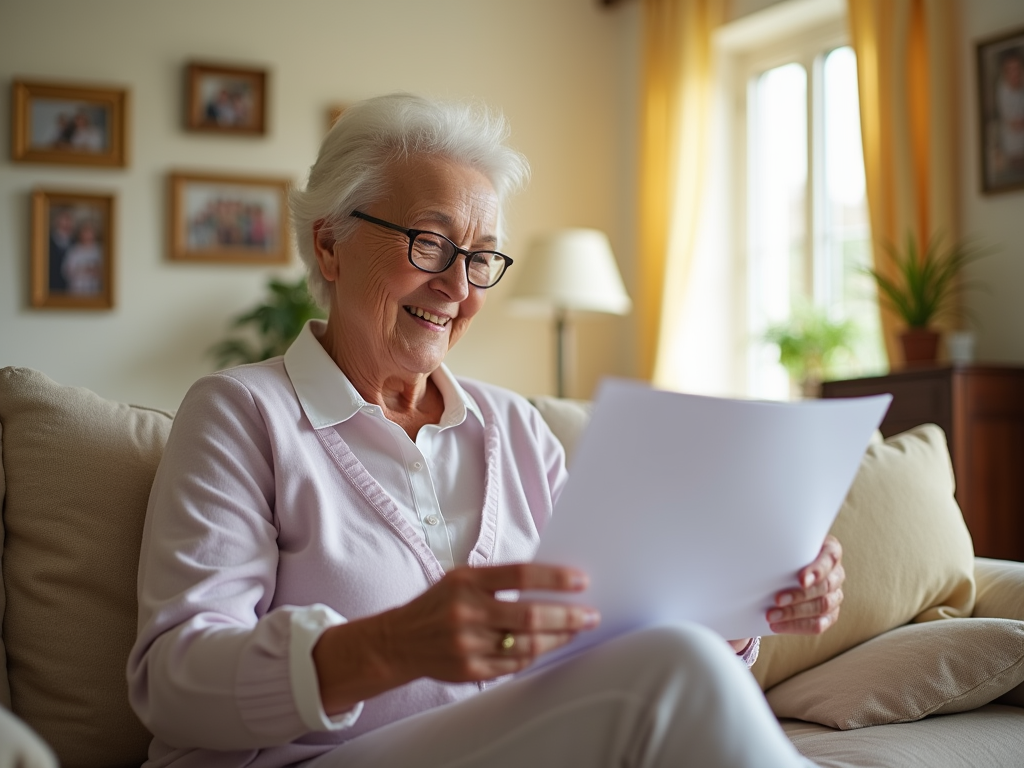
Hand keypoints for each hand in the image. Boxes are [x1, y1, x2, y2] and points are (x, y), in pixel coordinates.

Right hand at [380, 563, 599, 680]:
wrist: (399, 640)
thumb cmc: (439, 604)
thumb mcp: (462, 578)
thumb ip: (499, 580)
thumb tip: (550, 585)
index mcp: (467, 581)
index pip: (520, 575)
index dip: (555, 578)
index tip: (581, 581)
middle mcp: (467, 611)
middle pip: (530, 615)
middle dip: (568, 616)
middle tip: (591, 615)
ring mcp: (468, 644)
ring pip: (527, 645)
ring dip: (558, 638)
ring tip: (576, 631)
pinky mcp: (470, 670)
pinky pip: (514, 665)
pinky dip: (536, 655)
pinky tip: (548, 646)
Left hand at [767, 534, 844, 634]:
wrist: (780, 573)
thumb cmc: (782, 554)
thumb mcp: (782, 547)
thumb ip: (779, 547)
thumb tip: (758, 548)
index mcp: (829, 551)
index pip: (830, 557)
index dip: (817, 570)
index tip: (800, 580)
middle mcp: (835, 573)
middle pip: (826, 586)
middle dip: (799, 594)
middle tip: (776, 599)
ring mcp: (834, 595)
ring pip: (823, 606)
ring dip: (794, 612)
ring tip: (771, 615)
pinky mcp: (829, 615)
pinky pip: (818, 624)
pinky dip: (797, 626)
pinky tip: (778, 625)